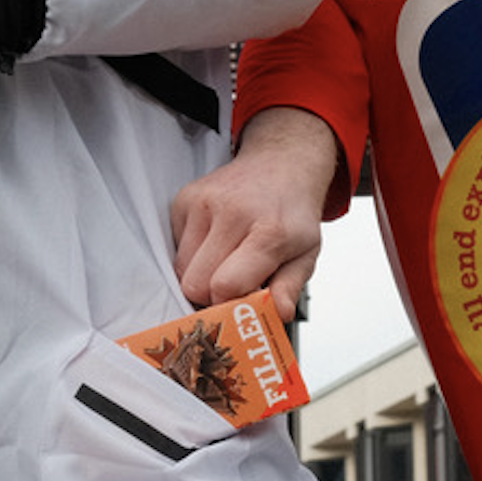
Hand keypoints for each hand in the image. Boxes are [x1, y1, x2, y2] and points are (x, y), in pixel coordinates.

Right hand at [170, 107, 343, 319]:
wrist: (280, 165)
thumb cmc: (292, 214)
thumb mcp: (306, 254)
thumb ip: (290, 288)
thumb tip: (278, 315)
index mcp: (269, 231)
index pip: (227, 285)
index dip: (229, 306)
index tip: (240, 307)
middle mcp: (232, 212)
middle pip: (195, 284)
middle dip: (211, 296)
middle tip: (233, 288)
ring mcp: (203, 202)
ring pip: (180, 269)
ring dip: (200, 276)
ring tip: (227, 261)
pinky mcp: (183, 200)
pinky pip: (175, 249)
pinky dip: (192, 256)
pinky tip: (216, 242)